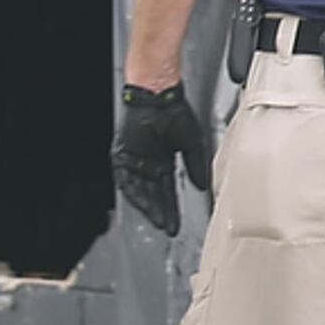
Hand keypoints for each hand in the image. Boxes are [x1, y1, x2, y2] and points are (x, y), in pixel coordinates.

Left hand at [113, 83, 212, 236]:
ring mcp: (134, 161)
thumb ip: (196, 167)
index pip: (167, 191)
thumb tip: (202, 186)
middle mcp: (148, 164)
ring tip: (159, 222)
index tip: (176, 224)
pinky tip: (143, 205)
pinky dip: (134, 194)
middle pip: (153, 195)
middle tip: (168, 228)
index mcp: (163, 161)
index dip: (172, 208)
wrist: (159, 96)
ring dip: (149, 207)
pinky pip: (126, 180)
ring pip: (140, 191)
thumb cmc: (174, 111)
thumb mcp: (192, 144)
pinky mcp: (122, 156)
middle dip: (161, 212)